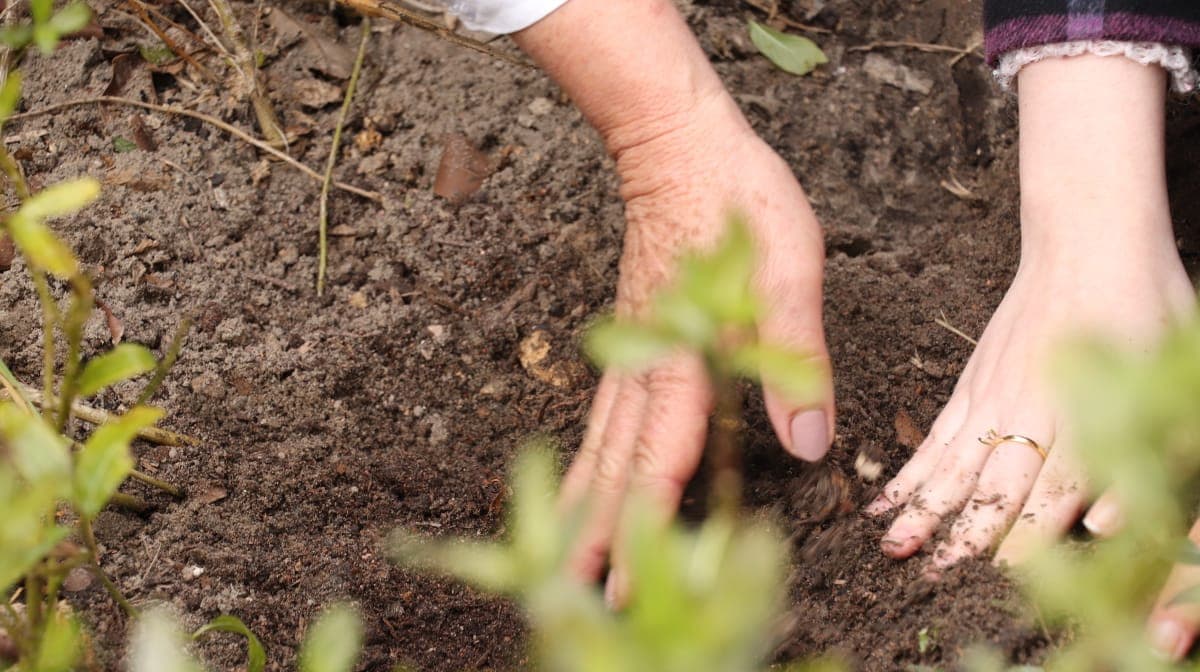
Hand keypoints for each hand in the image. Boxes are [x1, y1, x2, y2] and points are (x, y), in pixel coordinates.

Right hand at [514, 0, 833, 605]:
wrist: (678, 147)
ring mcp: (630, 355)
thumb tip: (809, 448)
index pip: (663, 451)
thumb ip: (795, 359)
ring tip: (565, 561)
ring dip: (584, 508)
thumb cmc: (738, 199)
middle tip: (577, 597)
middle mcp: (647, 363)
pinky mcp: (629, 343)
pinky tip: (585, 484)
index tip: (627, 579)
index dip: (648, 520)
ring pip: (601, 446)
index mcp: (687, 351)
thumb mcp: (790, 270)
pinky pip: (602, 419)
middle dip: (598, 534)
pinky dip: (588, 463)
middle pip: (618, 464)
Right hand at [865, 247, 1192, 567]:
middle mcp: (1028, 415)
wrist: (1090, 245)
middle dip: (961, 535)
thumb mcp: (1176, 386)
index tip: (996, 578)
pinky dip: (910, 468)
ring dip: (921, 507)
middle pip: (991, 486)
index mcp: (1082, 421)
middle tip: (932, 577)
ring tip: (890, 546)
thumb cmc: (1146, 312)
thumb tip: (1108, 526)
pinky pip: (935, 436)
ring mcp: (991, 398)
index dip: (1024, 540)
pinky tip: (885, 496)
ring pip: (952, 464)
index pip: (1051, 495)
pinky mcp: (971, 384)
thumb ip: (1147, 461)